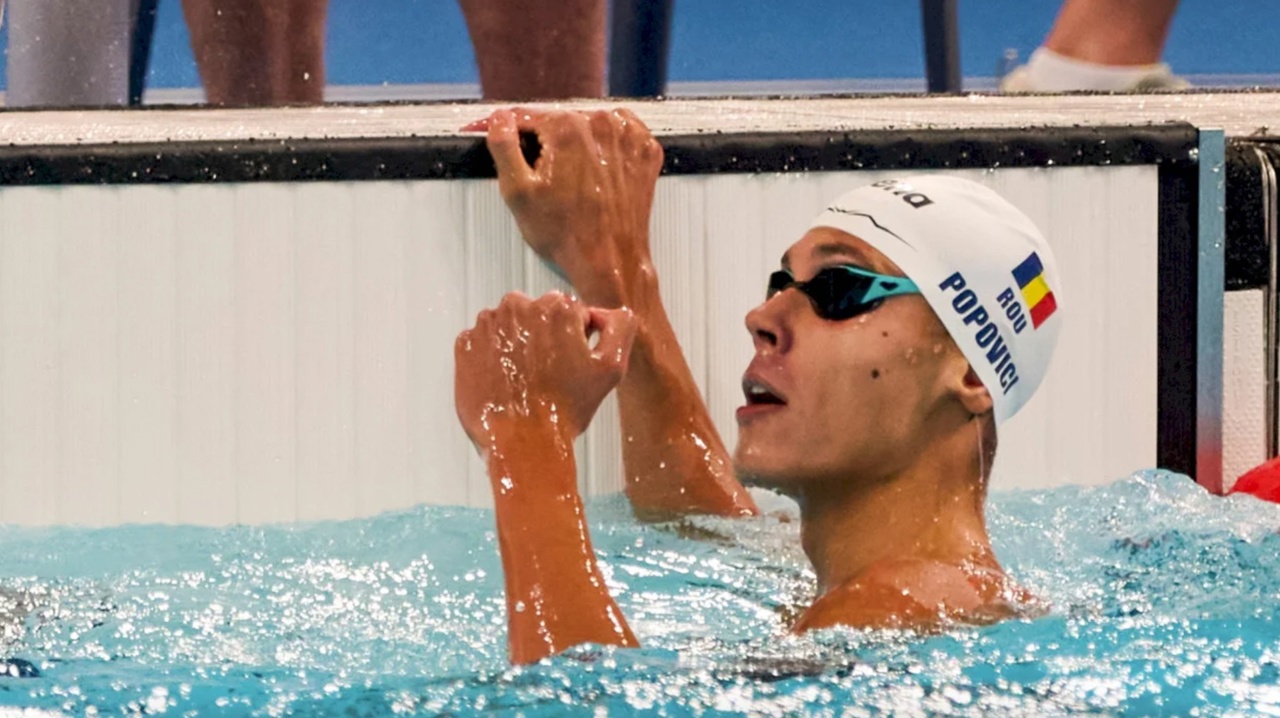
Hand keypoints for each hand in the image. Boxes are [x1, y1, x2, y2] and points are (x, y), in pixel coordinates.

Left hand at [455, 291, 637, 447]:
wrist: (523, 444)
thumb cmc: (567, 409)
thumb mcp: (611, 368)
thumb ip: (620, 327)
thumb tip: (608, 312)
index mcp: (557, 307)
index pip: (569, 312)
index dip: (573, 341)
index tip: (568, 366)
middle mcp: (519, 306)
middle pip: (536, 314)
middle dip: (543, 337)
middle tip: (547, 376)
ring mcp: (488, 324)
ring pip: (508, 325)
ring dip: (516, 345)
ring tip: (524, 381)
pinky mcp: (465, 344)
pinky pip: (482, 341)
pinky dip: (491, 357)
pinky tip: (504, 382)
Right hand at [465, 108, 663, 305]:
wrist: (609, 261)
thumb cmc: (566, 235)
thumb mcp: (518, 192)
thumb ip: (503, 146)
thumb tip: (500, 119)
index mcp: (567, 128)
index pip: (527, 116)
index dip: (507, 126)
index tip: (498, 130)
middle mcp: (602, 124)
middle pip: (559, 120)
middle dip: (544, 140)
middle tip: (540, 174)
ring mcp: (629, 136)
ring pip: (588, 126)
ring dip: (575, 142)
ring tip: (569, 178)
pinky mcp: (645, 151)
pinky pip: (618, 135)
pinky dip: (605, 147)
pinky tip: (595, 171)